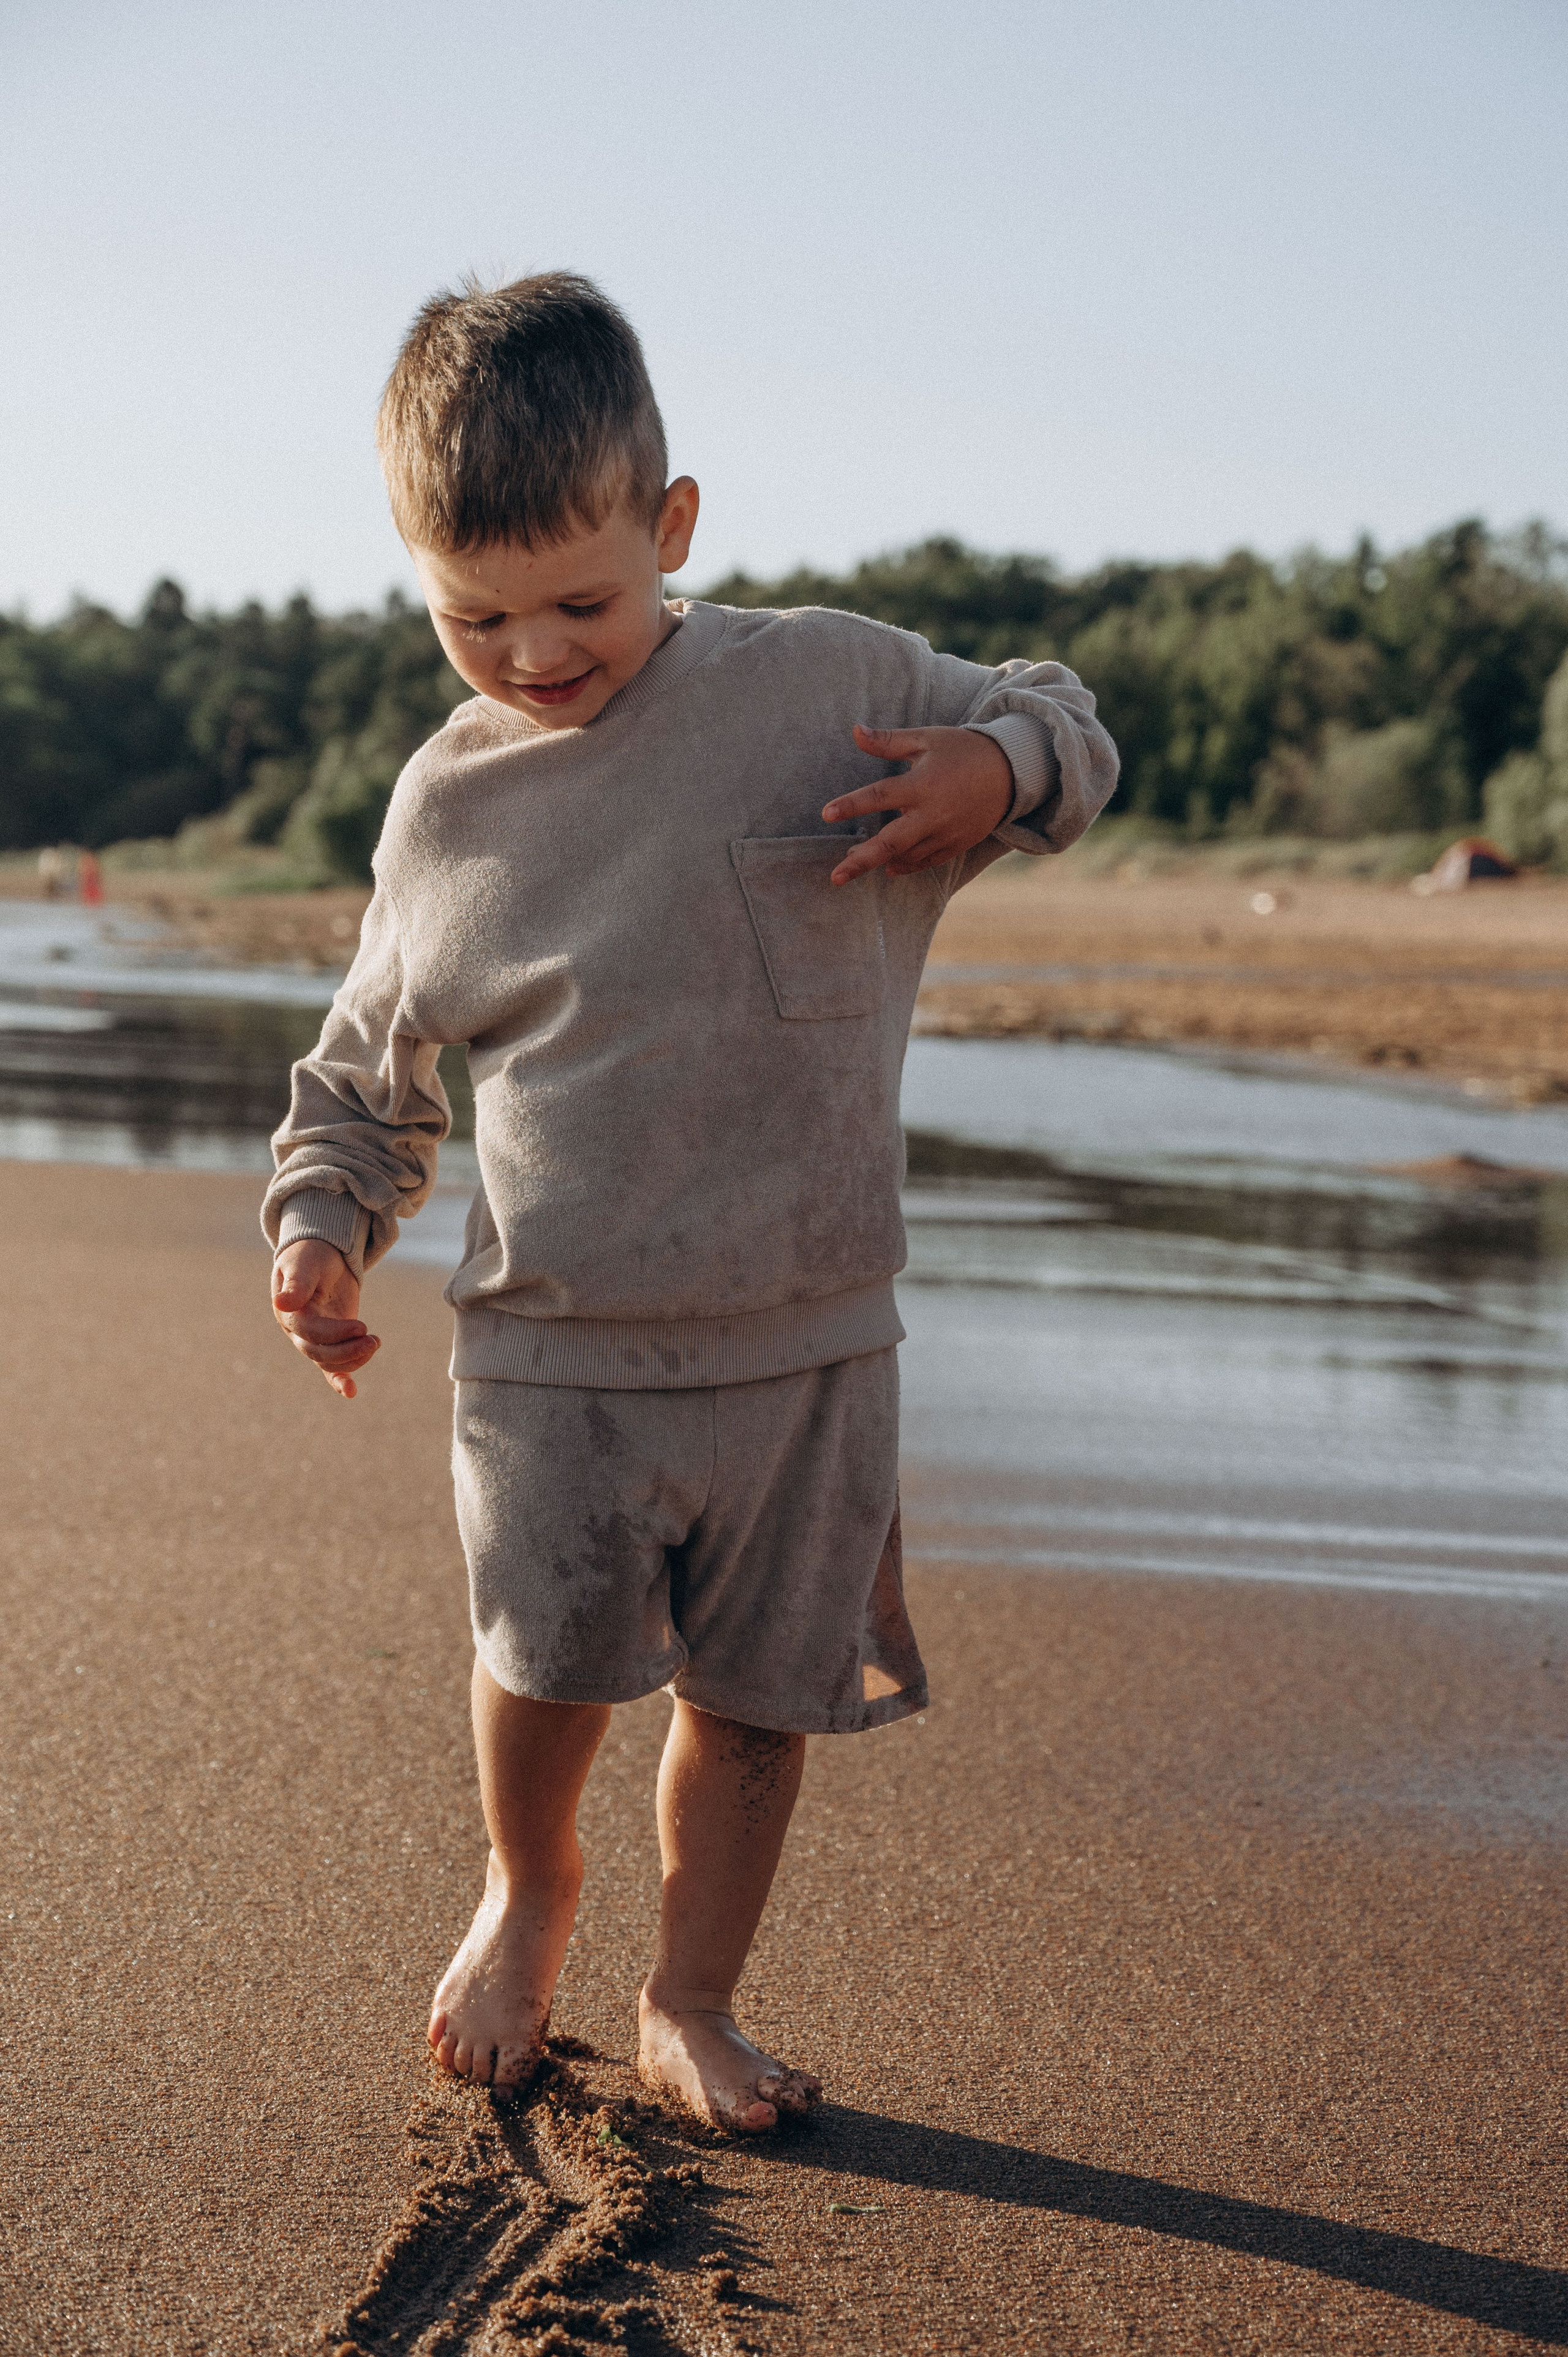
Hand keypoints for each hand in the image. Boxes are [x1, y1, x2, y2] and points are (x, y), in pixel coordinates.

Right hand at [272, 1238, 379, 1398]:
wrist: (321, 1255)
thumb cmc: (310, 1256)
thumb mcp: (304, 1264)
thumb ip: (297, 1284)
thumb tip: (281, 1303)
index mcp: (289, 1312)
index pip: (309, 1330)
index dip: (335, 1333)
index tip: (362, 1327)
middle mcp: (298, 1330)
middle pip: (318, 1352)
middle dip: (347, 1351)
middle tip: (373, 1339)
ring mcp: (314, 1339)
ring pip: (329, 1362)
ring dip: (354, 1359)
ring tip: (376, 1342)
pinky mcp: (332, 1342)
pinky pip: (332, 1367)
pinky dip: (340, 1380)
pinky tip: (351, 1392)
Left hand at [822, 725, 1013, 883]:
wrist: (1010, 772)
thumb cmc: (962, 750)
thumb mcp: (926, 739)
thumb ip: (888, 741)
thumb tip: (855, 731)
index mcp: (922, 784)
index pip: (880, 796)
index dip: (851, 805)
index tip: (826, 814)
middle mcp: (933, 813)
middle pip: (891, 842)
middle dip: (861, 861)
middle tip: (836, 877)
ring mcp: (946, 833)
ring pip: (907, 856)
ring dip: (879, 862)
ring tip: (852, 862)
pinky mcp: (957, 844)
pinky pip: (927, 862)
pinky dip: (906, 867)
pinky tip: (889, 868)